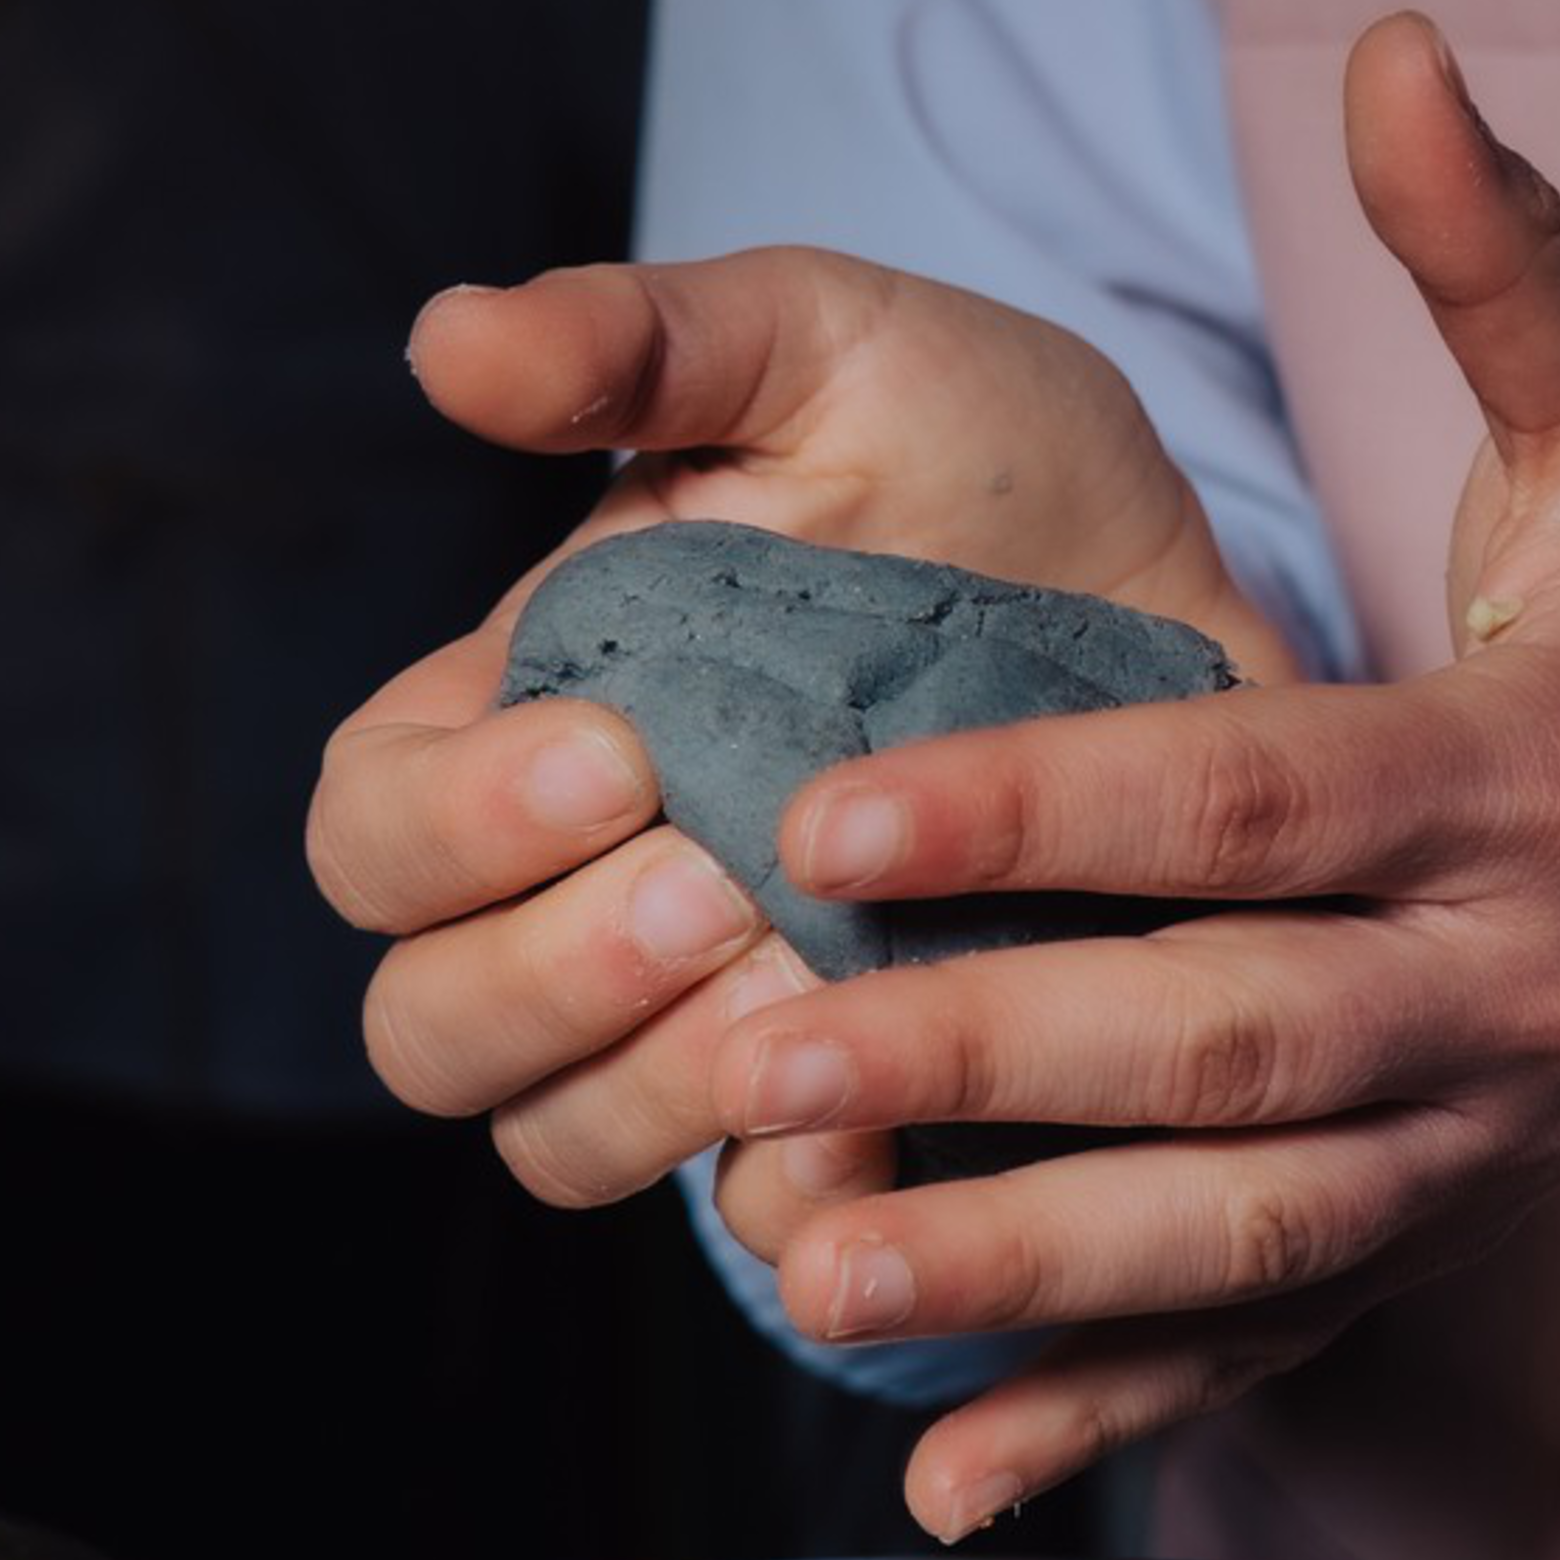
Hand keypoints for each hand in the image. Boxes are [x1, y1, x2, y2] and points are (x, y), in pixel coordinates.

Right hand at [304, 248, 1302, 1217]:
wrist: (1194, 608)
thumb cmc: (986, 465)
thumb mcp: (830, 354)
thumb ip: (642, 344)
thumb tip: (447, 339)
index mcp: (514, 730)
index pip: (365, 838)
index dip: (448, 831)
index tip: (613, 756)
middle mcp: (572, 902)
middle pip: (426, 1030)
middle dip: (545, 977)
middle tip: (706, 887)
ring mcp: (696, 1027)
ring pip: (558, 1142)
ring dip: (655, 1085)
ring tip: (800, 977)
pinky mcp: (842, 1113)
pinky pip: (759, 1219)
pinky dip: (801, 1184)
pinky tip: (892, 1109)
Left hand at [704, 16, 1559, 1533]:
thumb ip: (1503, 252)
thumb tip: (1396, 48)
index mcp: (1536, 774)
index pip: (1259, 799)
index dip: (1043, 813)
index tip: (829, 815)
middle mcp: (1518, 984)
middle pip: (1228, 1042)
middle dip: (982, 1057)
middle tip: (753, 1052)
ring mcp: (1484, 1143)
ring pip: (1237, 1234)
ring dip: (1017, 1265)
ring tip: (802, 1254)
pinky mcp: (1450, 1242)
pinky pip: (1274, 1359)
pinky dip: (1111, 1424)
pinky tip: (947, 1472)